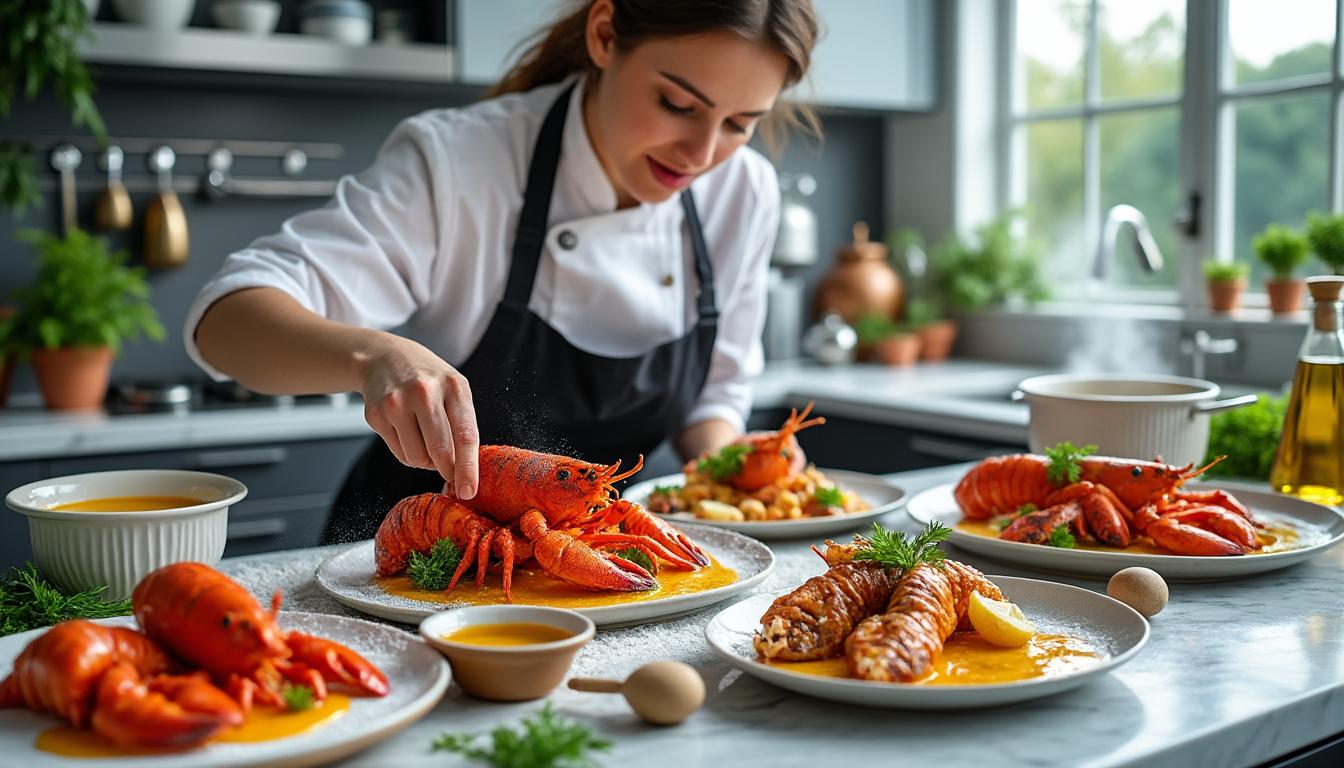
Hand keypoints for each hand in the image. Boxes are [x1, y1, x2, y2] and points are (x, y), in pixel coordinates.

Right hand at [358, 335, 479, 497]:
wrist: (386, 358)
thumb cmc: (429, 381)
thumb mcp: (454, 391)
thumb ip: (463, 426)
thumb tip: (464, 473)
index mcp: (453, 386)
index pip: (465, 435)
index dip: (468, 468)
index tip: (469, 491)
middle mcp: (424, 392)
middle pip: (439, 451)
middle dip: (447, 470)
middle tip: (450, 475)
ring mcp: (396, 403)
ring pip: (417, 457)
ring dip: (426, 461)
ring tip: (426, 440)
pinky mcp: (376, 415)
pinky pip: (399, 453)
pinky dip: (408, 453)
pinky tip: (409, 434)